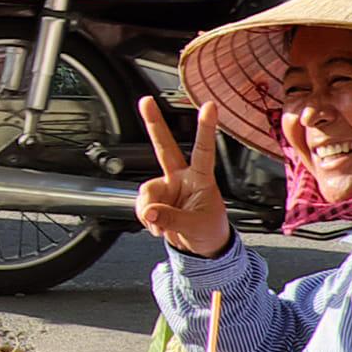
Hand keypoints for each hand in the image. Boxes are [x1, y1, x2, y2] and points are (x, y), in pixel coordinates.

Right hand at [136, 96, 237, 259]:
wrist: (202, 249)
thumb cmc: (210, 231)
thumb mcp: (195, 226)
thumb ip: (171, 218)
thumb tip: (149, 211)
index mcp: (201, 179)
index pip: (203, 151)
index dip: (205, 129)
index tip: (210, 106)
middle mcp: (182, 178)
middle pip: (165, 147)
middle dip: (154, 124)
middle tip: (145, 101)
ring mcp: (167, 188)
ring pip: (147, 191)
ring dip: (149, 211)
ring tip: (161, 225)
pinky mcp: (155, 201)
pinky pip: (141, 205)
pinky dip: (146, 218)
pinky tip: (157, 225)